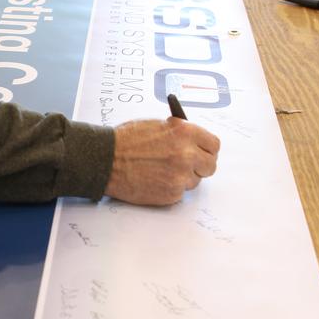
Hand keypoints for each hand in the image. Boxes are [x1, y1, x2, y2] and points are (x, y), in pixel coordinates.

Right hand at [105, 118, 219, 206]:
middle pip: (210, 166)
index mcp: (185, 132)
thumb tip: (193, 141)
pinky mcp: (171, 194)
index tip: (202, 151)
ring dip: (183, 177)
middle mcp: (187, 154)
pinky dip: (170, 188)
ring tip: (162, 171)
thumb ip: (179, 132)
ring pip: (195, 181)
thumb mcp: (157, 125)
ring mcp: (180, 176)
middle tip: (187, 164)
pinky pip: (180, 192)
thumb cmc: (125, 141)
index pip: (214, 145)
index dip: (207, 149)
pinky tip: (155, 179)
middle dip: (200, 165)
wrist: (105, 160)